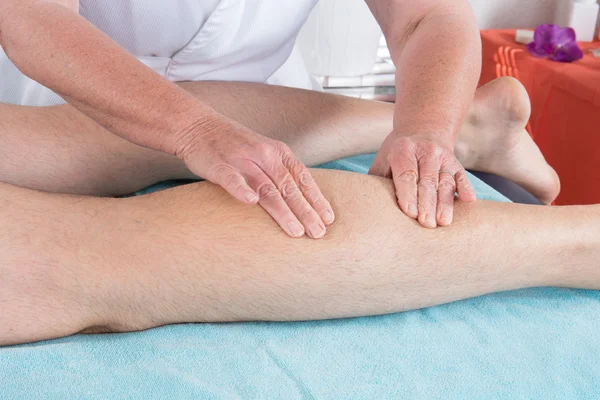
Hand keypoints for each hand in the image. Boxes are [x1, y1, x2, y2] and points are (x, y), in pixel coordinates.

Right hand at [175, 114, 334, 238]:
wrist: (197, 126)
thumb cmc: (233, 144)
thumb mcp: (264, 152)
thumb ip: (281, 172)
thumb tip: (303, 197)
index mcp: (277, 153)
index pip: (302, 178)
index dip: (316, 199)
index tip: (328, 218)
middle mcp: (264, 155)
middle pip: (289, 187)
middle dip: (306, 212)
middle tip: (318, 233)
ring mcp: (241, 160)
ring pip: (266, 188)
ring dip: (283, 211)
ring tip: (296, 231)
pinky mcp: (219, 165)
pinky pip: (231, 178)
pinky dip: (241, 190)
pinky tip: (251, 202)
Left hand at [369, 133, 475, 227]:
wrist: (423, 128)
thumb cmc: (398, 154)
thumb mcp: (384, 160)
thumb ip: (378, 180)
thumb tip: (370, 206)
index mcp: (403, 149)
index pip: (407, 174)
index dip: (408, 194)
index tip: (410, 213)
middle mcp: (425, 151)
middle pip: (427, 181)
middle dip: (427, 204)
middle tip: (426, 224)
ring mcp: (443, 156)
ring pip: (446, 182)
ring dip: (445, 203)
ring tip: (443, 222)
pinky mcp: (456, 162)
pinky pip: (462, 176)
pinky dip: (466, 188)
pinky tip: (468, 201)